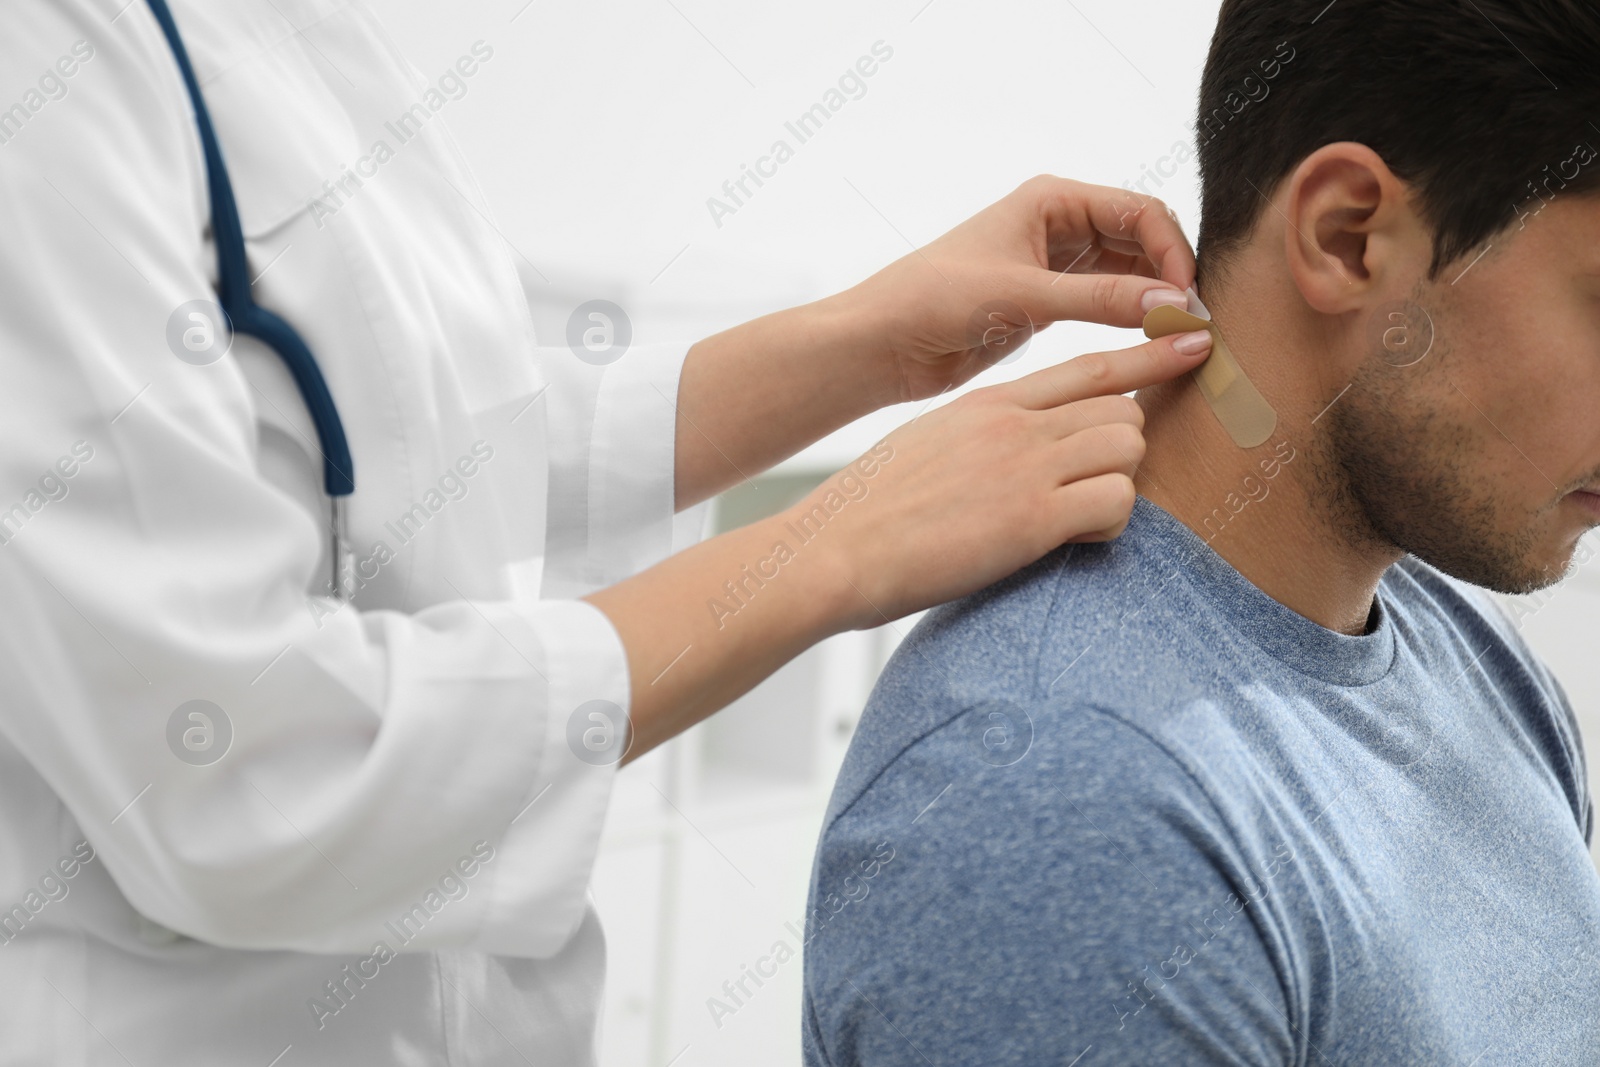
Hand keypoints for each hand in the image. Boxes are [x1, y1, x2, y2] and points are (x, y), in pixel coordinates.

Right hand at [795, 329, 1212, 629]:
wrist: (834, 548)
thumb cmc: (872, 512)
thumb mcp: (931, 447)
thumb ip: (984, 438)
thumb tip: (1017, 454)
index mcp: (991, 403)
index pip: (1089, 367)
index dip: (1148, 357)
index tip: (1192, 347)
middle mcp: (1015, 424)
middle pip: (1123, 410)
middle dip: (1125, 451)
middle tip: (1093, 489)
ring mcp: (1025, 465)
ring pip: (1128, 449)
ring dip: (1117, 488)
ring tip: (1074, 521)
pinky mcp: (1032, 516)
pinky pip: (1117, 502)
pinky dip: (1109, 526)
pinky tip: (1070, 541)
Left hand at [840, 175, 1196, 403]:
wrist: (886, 342)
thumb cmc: (937, 299)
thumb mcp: (1024, 295)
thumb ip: (1101, 300)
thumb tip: (1175, 306)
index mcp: (1052, 199)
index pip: (1140, 212)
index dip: (1172, 251)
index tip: (1185, 299)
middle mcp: (1059, 224)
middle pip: (1143, 240)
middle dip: (1172, 276)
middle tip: (1194, 323)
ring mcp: (1057, 264)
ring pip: (1130, 274)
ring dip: (1155, 300)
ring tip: (1180, 338)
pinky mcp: (1050, 302)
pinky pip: (1108, 303)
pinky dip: (1132, 320)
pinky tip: (1151, 346)